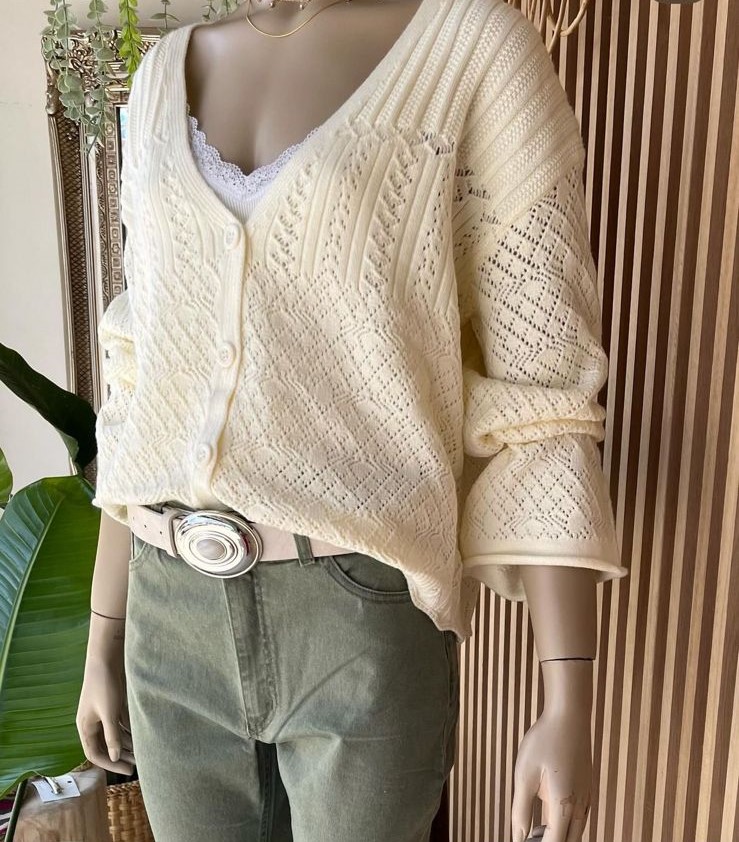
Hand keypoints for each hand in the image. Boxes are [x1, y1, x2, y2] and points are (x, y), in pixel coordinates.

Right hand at [76, 653, 135, 774]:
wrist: (106, 658)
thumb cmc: (104, 685)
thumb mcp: (109, 713)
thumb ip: (112, 736)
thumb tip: (115, 756)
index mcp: (85, 727)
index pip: (94, 753)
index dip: (110, 763)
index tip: (126, 770)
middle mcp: (92, 722)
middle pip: (105, 746)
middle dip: (120, 756)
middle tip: (137, 765)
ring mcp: (102, 714)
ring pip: (114, 735)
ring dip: (126, 744)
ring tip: (142, 753)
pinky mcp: (112, 705)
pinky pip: (120, 724)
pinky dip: (128, 731)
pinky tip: (141, 736)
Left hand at [511, 705, 591, 841]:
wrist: (569, 716)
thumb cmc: (544, 741)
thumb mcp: (524, 774)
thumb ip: (520, 809)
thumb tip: (518, 836)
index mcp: (564, 805)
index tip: (524, 840)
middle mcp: (580, 806)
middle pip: (568, 841)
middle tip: (528, 835)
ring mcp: (586, 798)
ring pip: (575, 832)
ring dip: (558, 834)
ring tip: (534, 827)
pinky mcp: (587, 790)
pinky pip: (579, 818)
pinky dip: (565, 824)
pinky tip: (548, 813)